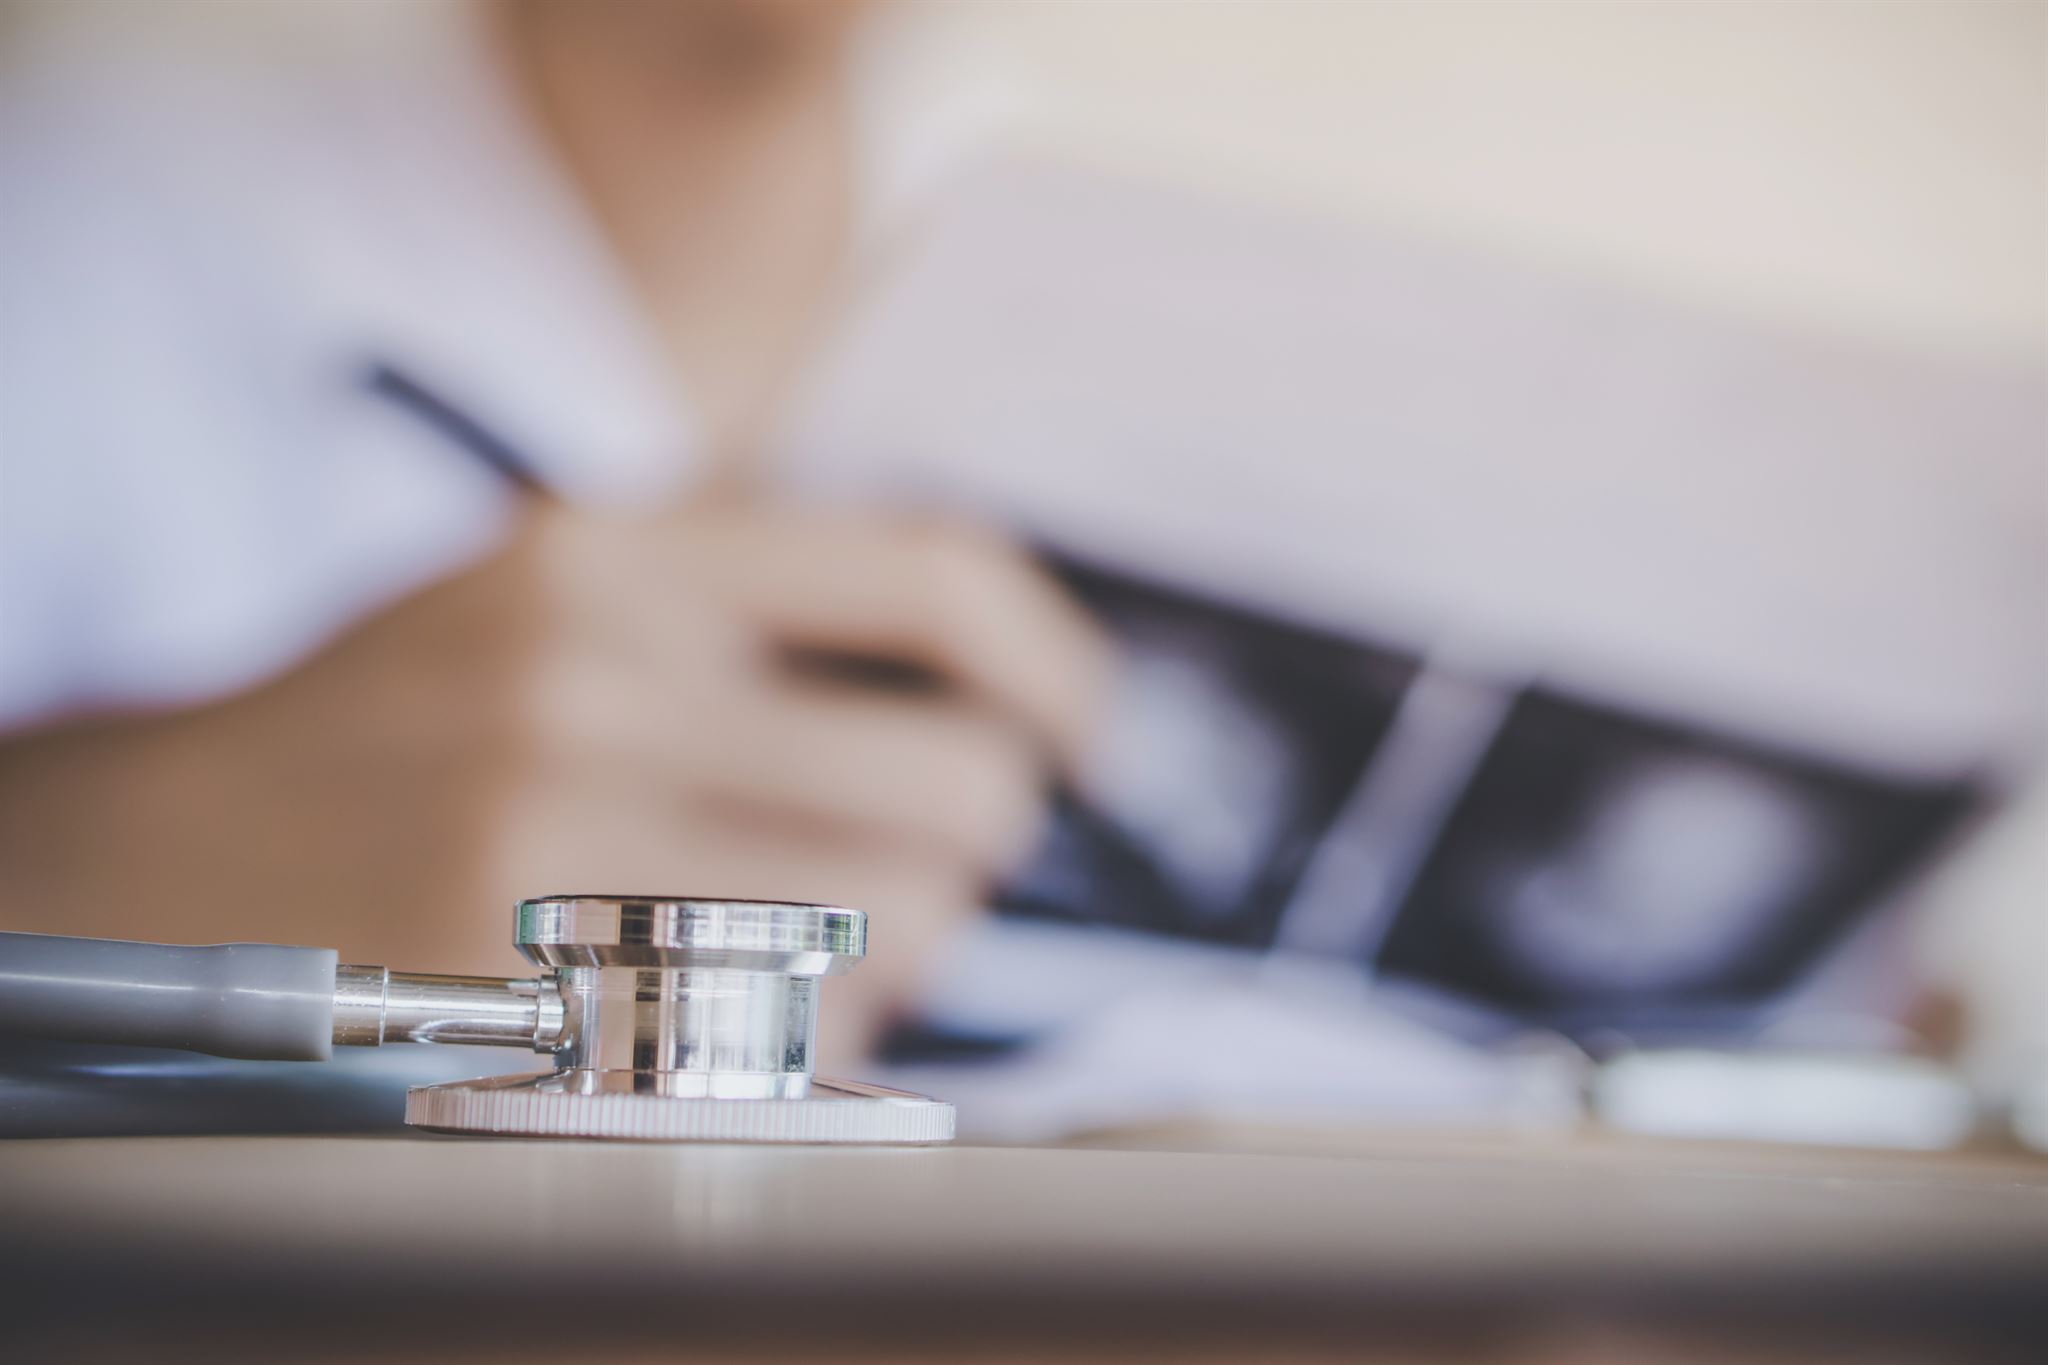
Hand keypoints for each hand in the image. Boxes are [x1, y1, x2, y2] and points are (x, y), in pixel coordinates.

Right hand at [0, 500, 1112, 1059]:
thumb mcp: (541, 587)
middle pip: (955, 782)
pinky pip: (790, 1042)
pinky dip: (810, 1032)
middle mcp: (594, 680)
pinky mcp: (532, 999)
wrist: (149, 851)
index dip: (1050, 659)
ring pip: (901, 925)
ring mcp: (559, 846)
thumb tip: (980, 675)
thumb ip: (734, 598)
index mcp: (611, 553)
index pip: (927, 571)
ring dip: (902, 941)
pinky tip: (734, 1000)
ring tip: (810, 926)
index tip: (1084, 728)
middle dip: (973, 834)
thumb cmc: (389, 726)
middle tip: (933, 849)